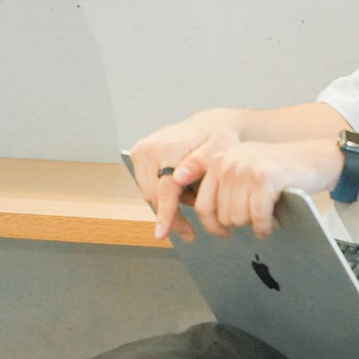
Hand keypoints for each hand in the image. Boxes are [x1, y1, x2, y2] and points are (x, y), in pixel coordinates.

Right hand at [130, 109, 239, 242]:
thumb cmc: (217, 138)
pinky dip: (163, 193)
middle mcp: (150, 147)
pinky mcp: (138, 155)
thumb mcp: (220, 149)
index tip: (161, 234)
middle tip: (192, 229)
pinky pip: (147, 186)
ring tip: (191, 193)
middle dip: (173, 214)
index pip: (165, 187)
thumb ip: (201, 164)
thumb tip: (178, 177)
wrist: (206, 124)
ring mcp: (141, 151)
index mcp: (170, 146)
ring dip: (169, 203)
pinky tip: (180, 188)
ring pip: (149, 194)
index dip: (165, 213)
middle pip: (154, 195)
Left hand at [173, 137, 341, 239]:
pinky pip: (258, 216)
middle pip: (222, 215)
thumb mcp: (243, 171)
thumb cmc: (278, 171)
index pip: (203, 204)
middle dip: (241, 224)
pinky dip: (265, 226)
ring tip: (267, 218)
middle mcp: (228, 163)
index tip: (223, 234)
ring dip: (255, 225)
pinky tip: (272, 224)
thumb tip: (210, 222)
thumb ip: (224, 187)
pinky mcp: (265, 177)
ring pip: (238, 218)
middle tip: (257, 220)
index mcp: (218, 162)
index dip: (212, 226)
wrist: (313, 158)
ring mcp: (246, 169)